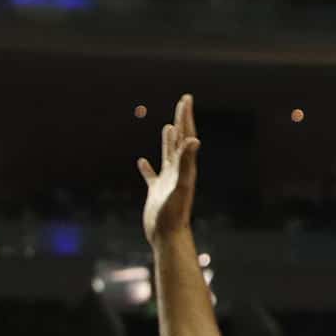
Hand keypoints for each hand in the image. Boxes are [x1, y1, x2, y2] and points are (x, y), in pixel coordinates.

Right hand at [136, 94, 200, 243]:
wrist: (167, 237)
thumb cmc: (174, 214)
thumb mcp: (181, 186)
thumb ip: (187, 163)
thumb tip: (193, 140)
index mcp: (185, 166)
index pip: (186, 135)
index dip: (185, 116)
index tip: (186, 98)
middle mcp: (178, 171)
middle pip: (179, 140)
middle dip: (181, 120)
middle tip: (183, 103)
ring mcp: (166, 181)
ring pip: (167, 155)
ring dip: (168, 140)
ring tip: (168, 127)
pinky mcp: (156, 192)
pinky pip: (151, 176)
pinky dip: (147, 167)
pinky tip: (142, 162)